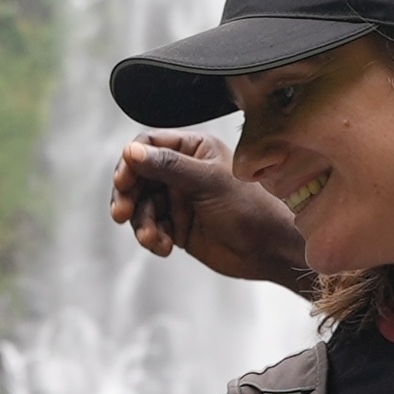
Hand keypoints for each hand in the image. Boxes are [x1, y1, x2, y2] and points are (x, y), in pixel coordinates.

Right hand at [110, 133, 313, 291]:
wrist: (271, 249)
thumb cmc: (251, 207)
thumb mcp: (208, 182)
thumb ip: (168, 165)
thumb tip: (131, 152)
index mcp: (194, 149)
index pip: (149, 144)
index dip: (131, 162)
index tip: (123, 181)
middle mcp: (183, 171)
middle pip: (138, 176)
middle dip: (128, 196)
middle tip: (122, 213)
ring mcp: (179, 199)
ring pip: (141, 205)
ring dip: (141, 222)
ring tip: (151, 238)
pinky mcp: (178, 226)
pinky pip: (151, 227)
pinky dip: (151, 237)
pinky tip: (163, 247)